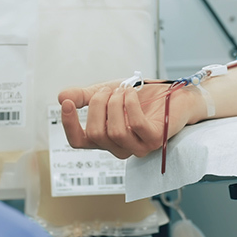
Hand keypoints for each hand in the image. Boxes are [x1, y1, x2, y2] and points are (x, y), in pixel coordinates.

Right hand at [58, 80, 200, 158]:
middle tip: (109, 90)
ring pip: (114, 132)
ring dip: (116, 104)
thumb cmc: (143, 96)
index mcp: (106, 138)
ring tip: (124, 90)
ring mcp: (139, 146)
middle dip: (98, 105)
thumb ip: (86, 96)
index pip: (79, 142)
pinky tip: (132, 94)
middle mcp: (121, 147)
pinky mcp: (156, 140)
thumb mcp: (108, 92)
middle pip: (95, 134)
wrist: (174, 92)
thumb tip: (61, 98)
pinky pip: (136, 125)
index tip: (67, 104)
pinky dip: (131, 105)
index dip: (69, 125)